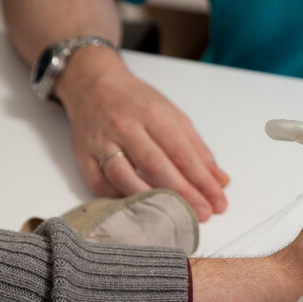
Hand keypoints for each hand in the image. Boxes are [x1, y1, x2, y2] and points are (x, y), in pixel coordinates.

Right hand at [56, 48, 229, 221]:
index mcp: (153, 114)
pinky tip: (139, 206)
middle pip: (156, 166)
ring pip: (125, 177)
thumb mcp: (174, 116)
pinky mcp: (82, 155)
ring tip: (174, 216)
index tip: (218, 201)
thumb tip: (219, 181)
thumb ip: (198, 149)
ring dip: (152, 200)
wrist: (93, 85)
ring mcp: (101, 142)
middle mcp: (126, 127)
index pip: (182, 153)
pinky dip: (119, 198)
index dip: (202, 180)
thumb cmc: (138, 103)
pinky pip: (100, 184)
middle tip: (203, 213)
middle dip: (183, 194)